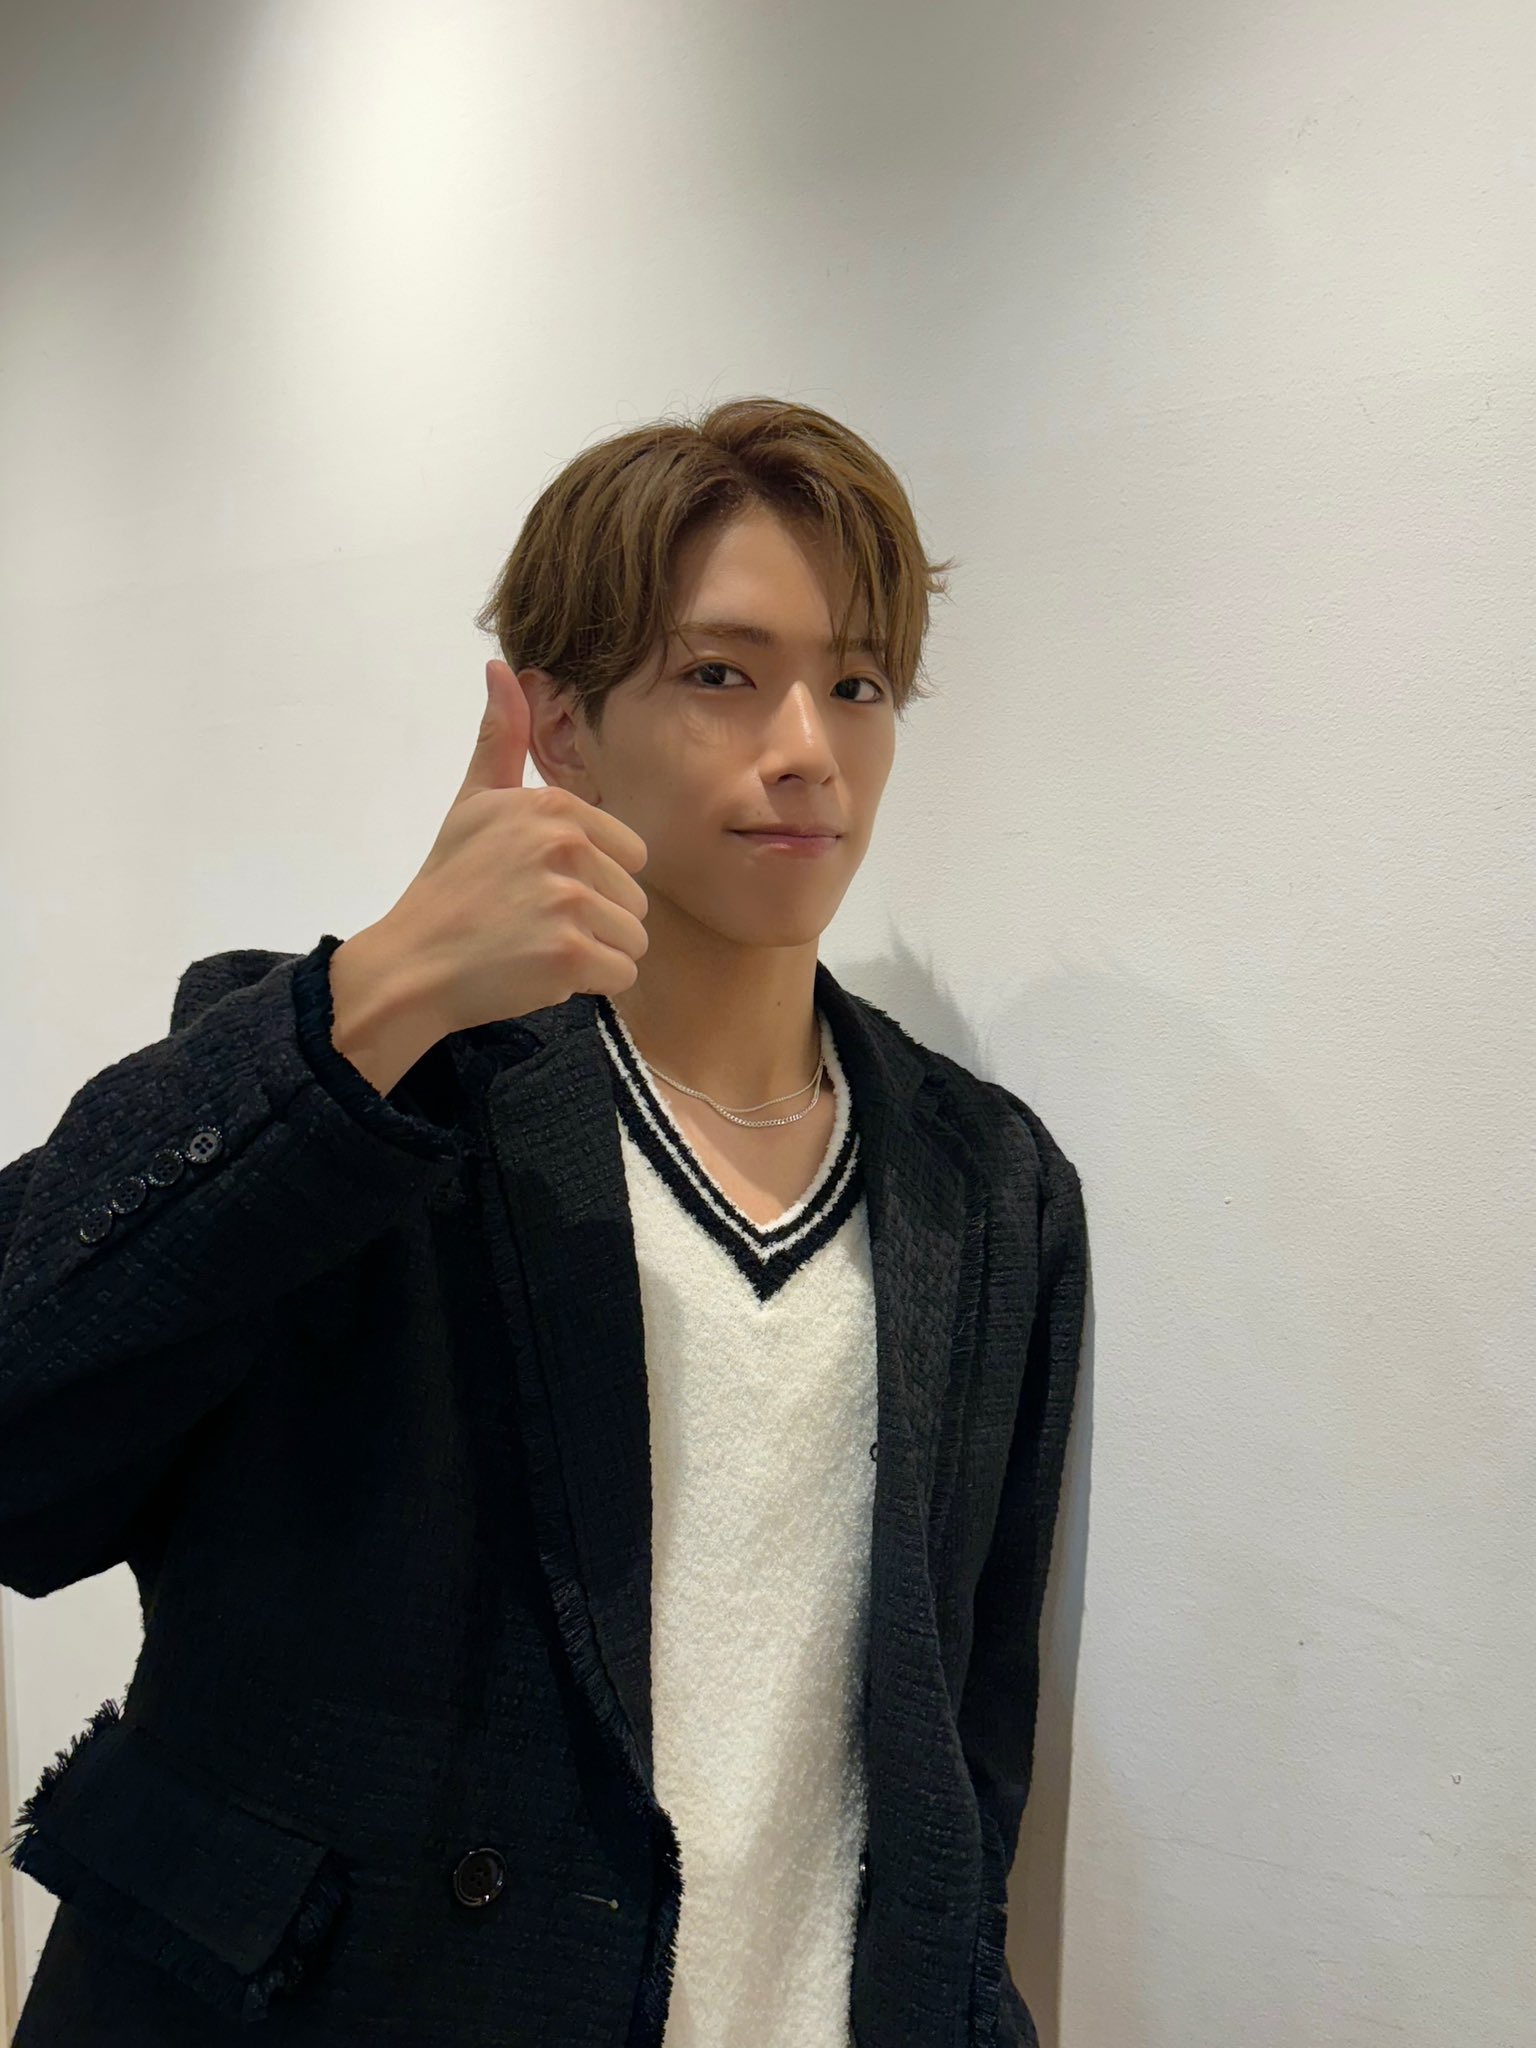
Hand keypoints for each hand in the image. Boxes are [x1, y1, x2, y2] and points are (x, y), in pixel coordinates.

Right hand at [361, 659, 649, 1040]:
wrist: (412, 964)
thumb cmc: (449, 886)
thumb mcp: (473, 803)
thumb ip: (499, 739)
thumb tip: (501, 668)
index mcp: (553, 806)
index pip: (630, 853)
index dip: (593, 879)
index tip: (539, 888)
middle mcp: (565, 844)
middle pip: (635, 897)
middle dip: (596, 920)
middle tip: (534, 923)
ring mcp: (568, 899)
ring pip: (634, 937)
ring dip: (596, 954)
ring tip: (538, 947)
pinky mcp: (569, 953)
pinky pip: (622, 974)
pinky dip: (590, 984)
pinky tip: (542, 973)